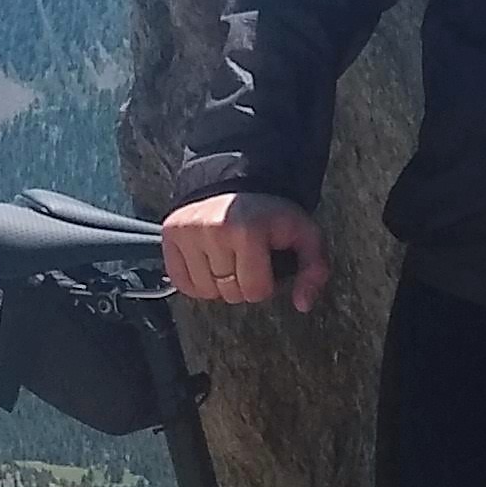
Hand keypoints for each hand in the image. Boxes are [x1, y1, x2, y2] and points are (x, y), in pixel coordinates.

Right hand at [161, 191, 330, 314]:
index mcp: (248, 231)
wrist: (238, 183)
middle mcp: (213, 230)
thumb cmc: (270, 214)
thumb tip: (303, 303)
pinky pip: (181, 283)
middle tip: (248, 258)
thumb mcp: (304, 236)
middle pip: (230, 294)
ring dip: (220, 283)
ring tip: (230, 258)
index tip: (267, 264)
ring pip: (205, 292)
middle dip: (243, 284)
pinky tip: (210, 262)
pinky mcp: (171, 234)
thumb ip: (314, 271)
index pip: (255, 292)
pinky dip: (197, 281)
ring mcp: (188, 232)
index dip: (266, 284)